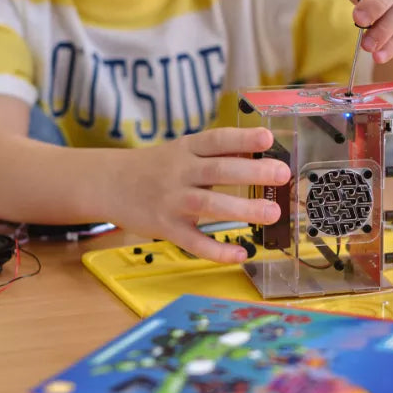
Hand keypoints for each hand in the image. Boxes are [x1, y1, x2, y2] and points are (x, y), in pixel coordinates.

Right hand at [108, 127, 288, 263]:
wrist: (109, 183)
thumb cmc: (155, 167)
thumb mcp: (181, 151)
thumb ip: (215, 154)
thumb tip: (259, 155)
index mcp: (186, 149)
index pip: (217, 140)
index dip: (242, 138)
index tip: (267, 138)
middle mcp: (179, 172)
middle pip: (219, 171)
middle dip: (253, 171)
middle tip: (282, 174)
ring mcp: (172, 201)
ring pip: (210, 204)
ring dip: (243, 208)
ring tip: (271, 213)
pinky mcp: (166, 228)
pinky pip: (194, 242)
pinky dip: (217, 250)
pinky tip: (241, 253)